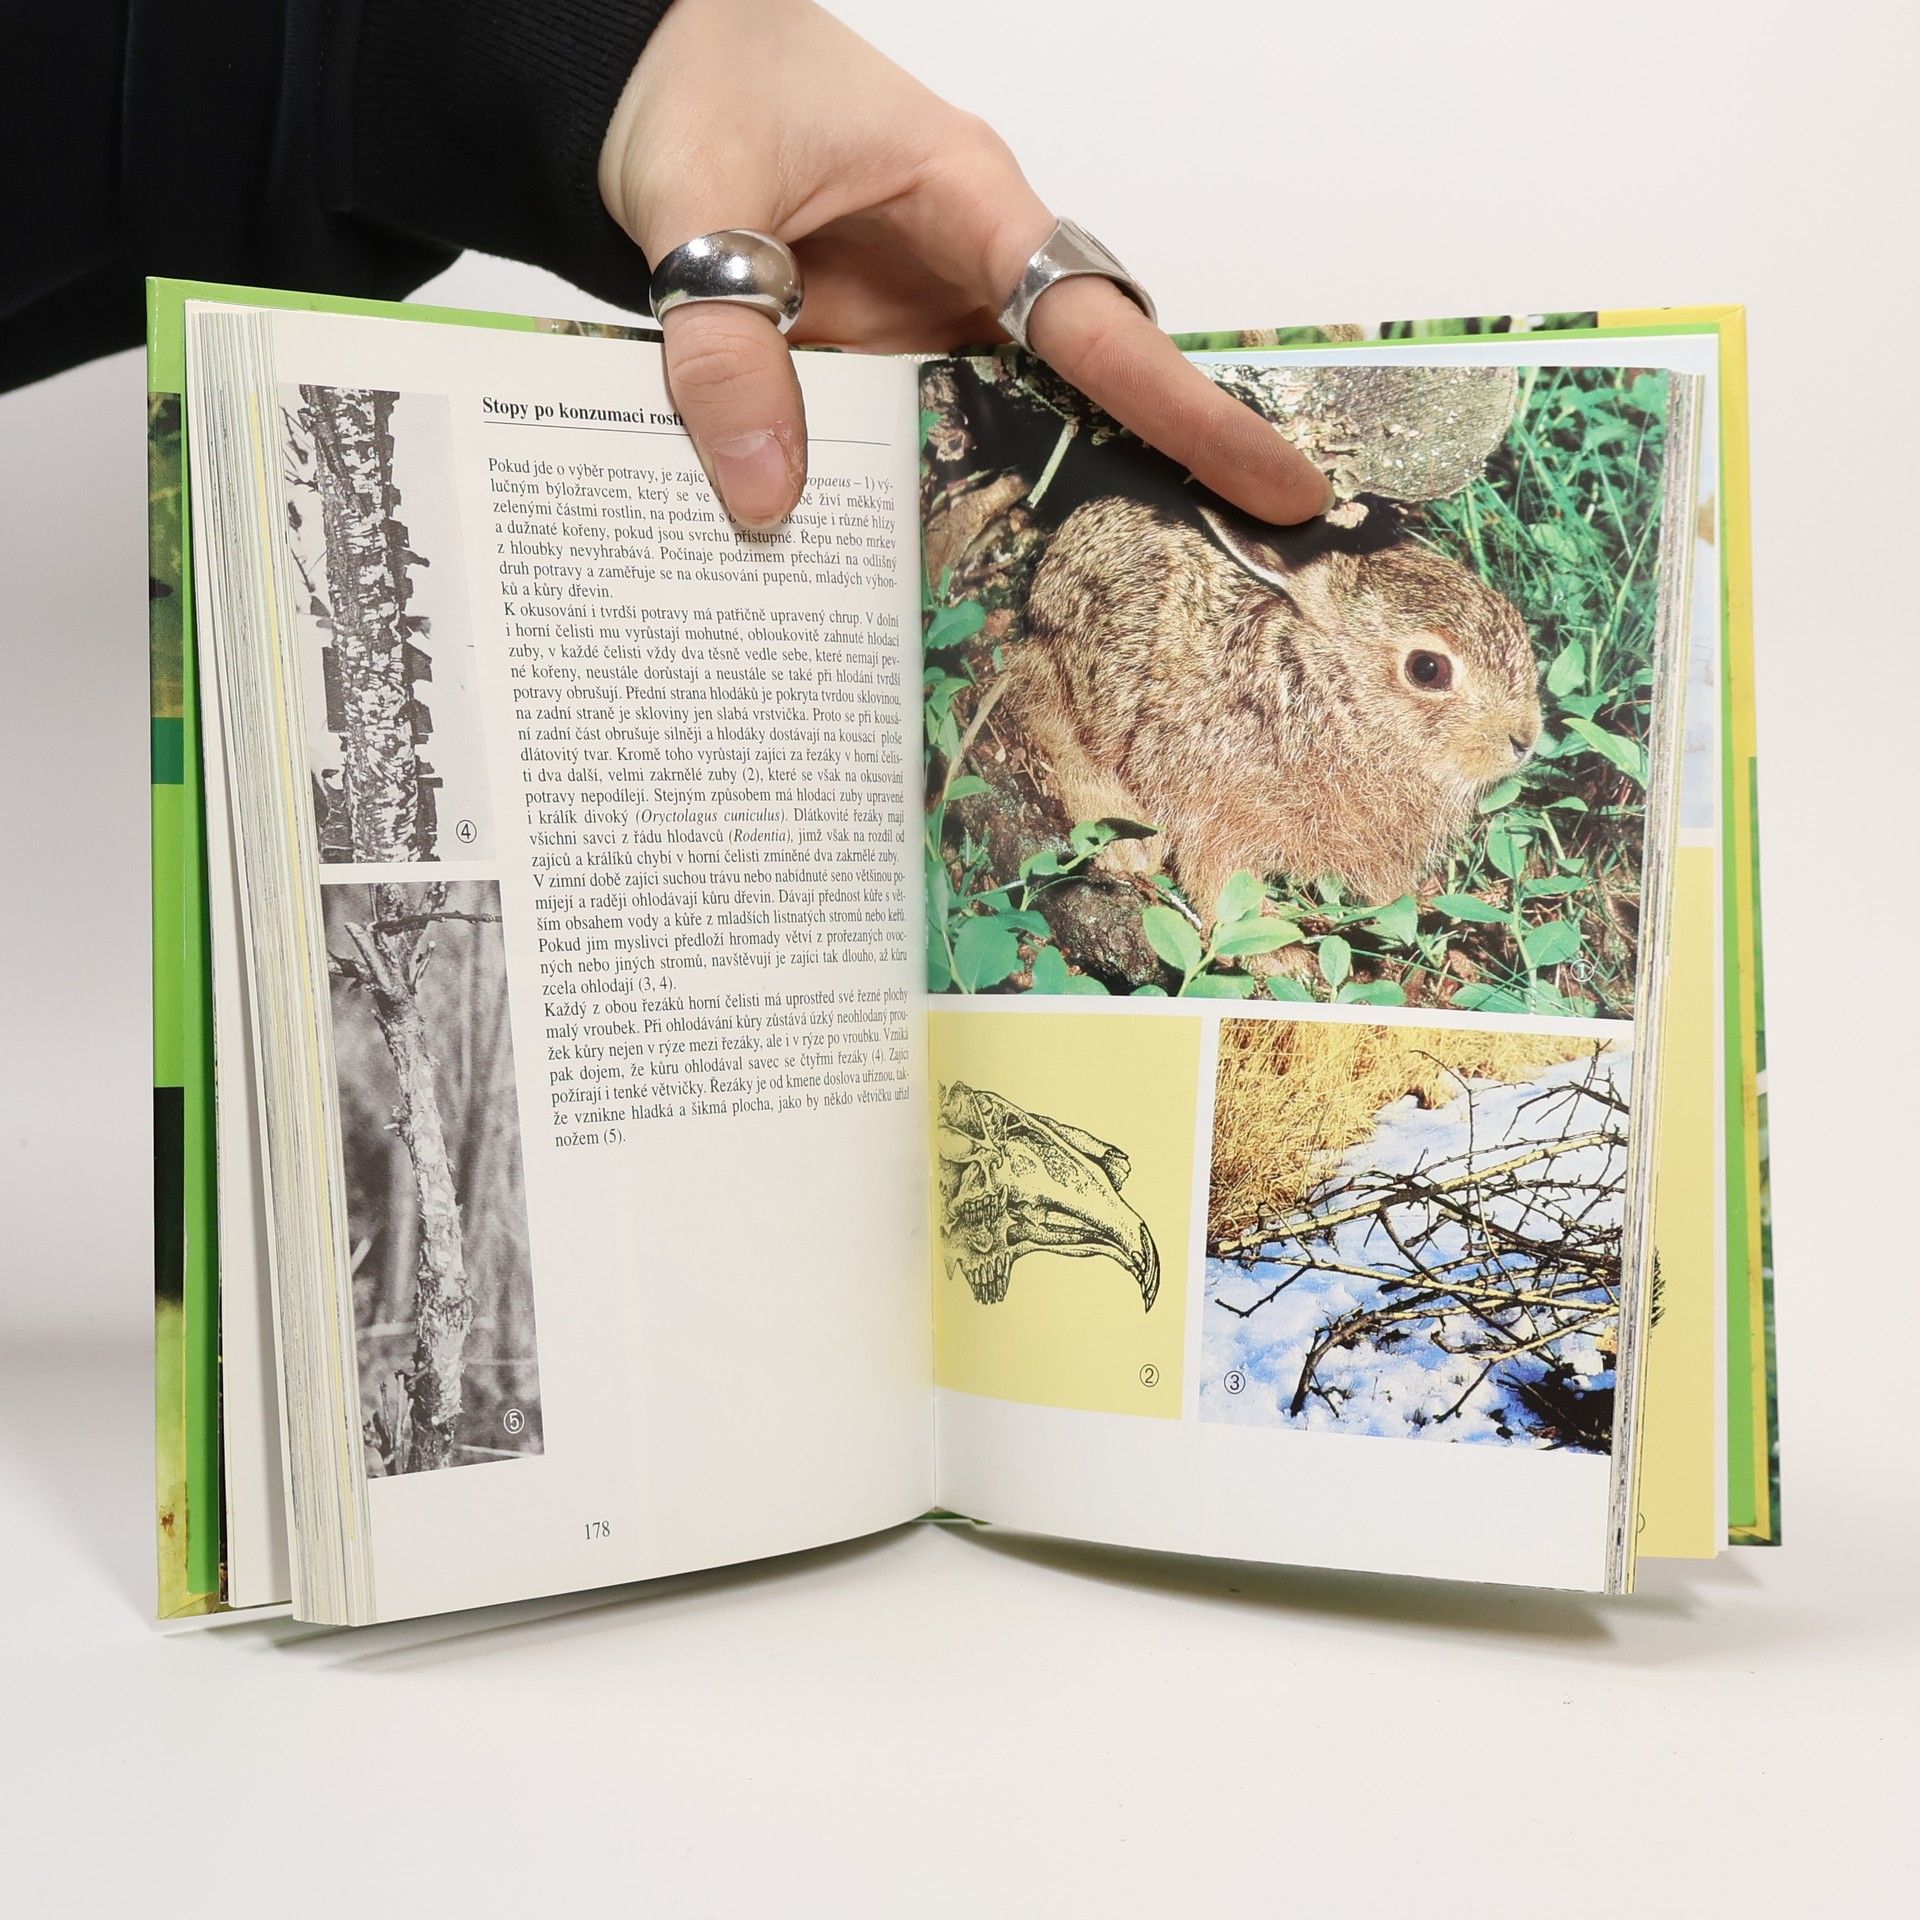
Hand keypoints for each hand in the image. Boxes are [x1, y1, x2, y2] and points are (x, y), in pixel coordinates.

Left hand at [599, 0, 1329, 528]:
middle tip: (1241, 584)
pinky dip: (927, 512)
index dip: (1186, 412)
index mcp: (965, 198)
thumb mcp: (697, 203)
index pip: (1095, 321)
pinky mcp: (872, 359)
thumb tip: (770, 503)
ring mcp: (921, 319)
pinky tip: (921, 591)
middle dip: (1157, 484)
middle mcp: (964, 266)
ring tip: (1092, 639)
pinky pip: (920, 443)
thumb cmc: (689, 81)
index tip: (1273, 483)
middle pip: (1087, 388)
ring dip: (1035, 522)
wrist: (630, 72)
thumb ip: (725, 345)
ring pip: (1007, 432)